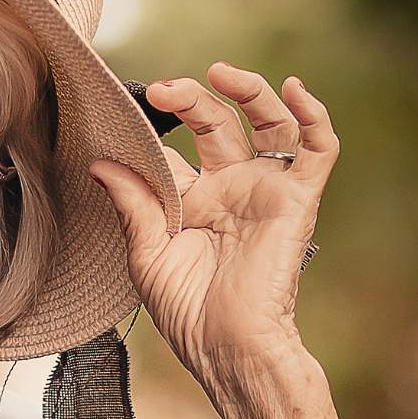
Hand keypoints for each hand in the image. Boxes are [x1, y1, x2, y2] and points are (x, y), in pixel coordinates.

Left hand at [88, 63, 336, 384]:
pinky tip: (296, 89)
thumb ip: (131, 203)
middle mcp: (228, 187)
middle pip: (215, 124)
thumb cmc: (184, 309)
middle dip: (191, 100)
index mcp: (189, 199)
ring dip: (249, 91)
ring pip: (267, 122)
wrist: (225, 345)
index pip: (172, 145)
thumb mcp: (145, 252)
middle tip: (163, 89)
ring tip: (220, 73)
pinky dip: (314, 115)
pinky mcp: (296, 199)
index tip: (119, 110)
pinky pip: (318, 149)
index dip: (151, 125)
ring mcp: (263, 189)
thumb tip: (99, 163)